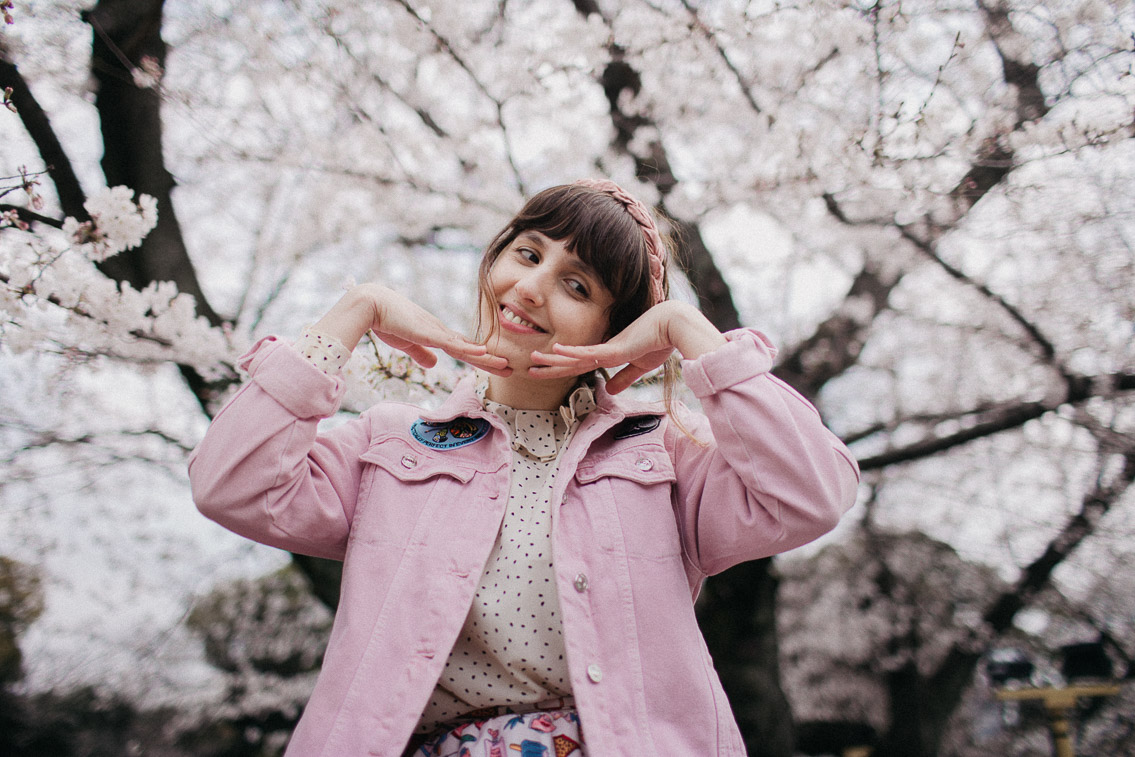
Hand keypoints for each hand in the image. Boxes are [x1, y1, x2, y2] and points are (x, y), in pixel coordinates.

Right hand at [312, 284, 510, 375]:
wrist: (371, 304)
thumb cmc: (386, 321)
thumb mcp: (407, 343)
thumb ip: (421, 353)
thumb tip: (435, 365)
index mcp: (436, 334)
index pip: (463, 349)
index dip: (480, 359)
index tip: (496, 366)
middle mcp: (441, 331)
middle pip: (470, 349)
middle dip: (490, 361)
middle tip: (510, 369)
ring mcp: (435, 331)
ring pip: (465, 348)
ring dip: (485, 358)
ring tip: (505, 365)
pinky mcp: (427, 332)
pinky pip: (450, 343)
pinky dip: (467, 348)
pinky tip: (482, 353)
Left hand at [529, 301, 725, 392]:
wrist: (674, 326)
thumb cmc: (660, 342)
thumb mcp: (640, 366)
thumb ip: (624, 379)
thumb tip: (610, 391)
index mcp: (607, 354)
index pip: (579, 365)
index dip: (560, 370)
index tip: (544, 372)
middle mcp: (602, 351)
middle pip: (570, 362)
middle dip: (548, 367)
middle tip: (527, 369)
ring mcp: (606, 349)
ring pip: (573, 357)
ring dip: (552, 360)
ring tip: (532, 360)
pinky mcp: (614, 349)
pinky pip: (588, 352)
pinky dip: (571, 352)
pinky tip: (556, 351)